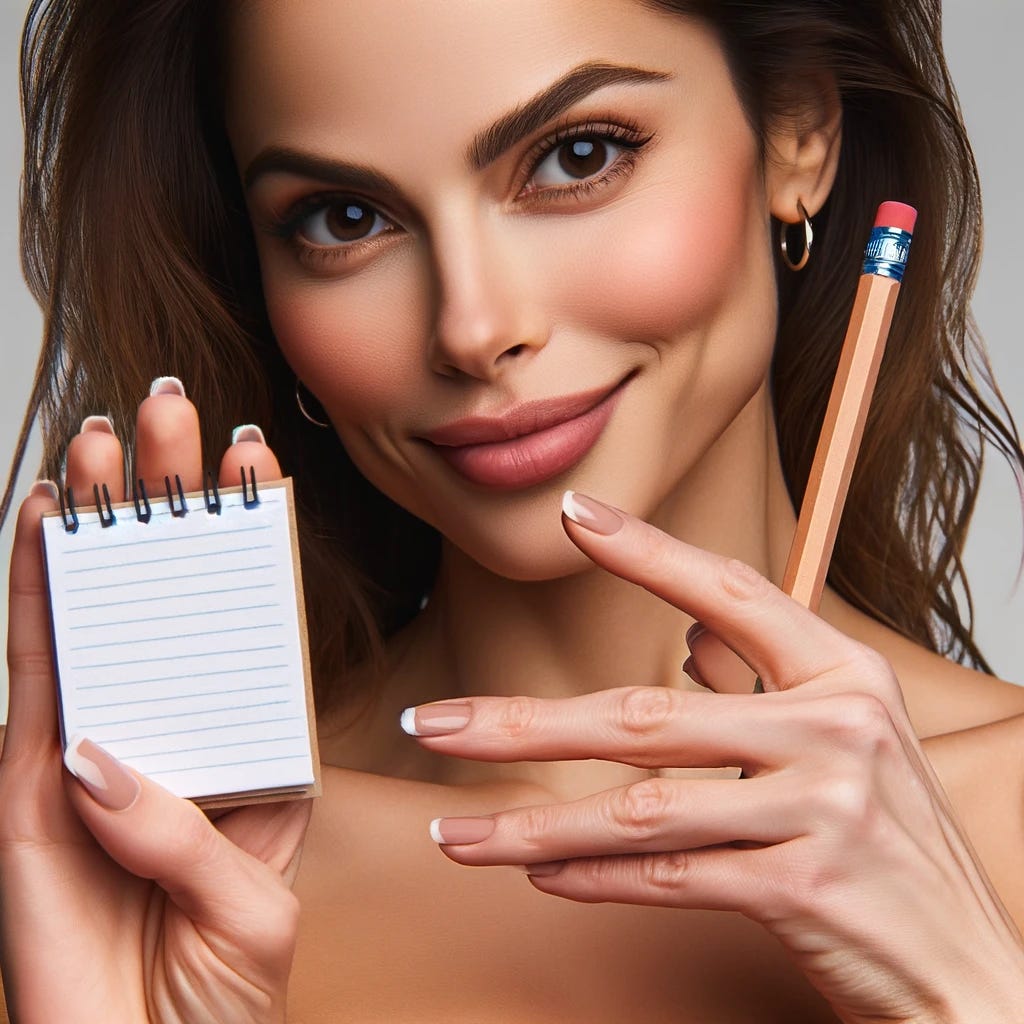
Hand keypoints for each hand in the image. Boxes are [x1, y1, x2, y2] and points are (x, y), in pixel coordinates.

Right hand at [0, 384, 310, 1023]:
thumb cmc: (211, 993)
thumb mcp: (252, 906)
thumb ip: (195, 832)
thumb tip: (109, 764)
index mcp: (242, 749)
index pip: (248, 622)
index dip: (249, 541)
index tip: (257, 461)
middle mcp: (170, 729)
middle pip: (173, 595)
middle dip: (171, 500)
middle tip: (172, 408)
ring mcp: (96, 744)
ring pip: (100, 609)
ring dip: (103, 522)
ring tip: (106, 435)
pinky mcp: (30, 783)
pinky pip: (36, 671)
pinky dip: (37, 596)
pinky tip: (47, 524)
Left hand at [405, 492, 1023, 1023]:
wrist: (972, 969)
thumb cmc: (898, 845)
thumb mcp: (855, 739)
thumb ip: (771, 682)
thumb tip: (696, 643)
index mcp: (843, 674)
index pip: (729, 590)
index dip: (647, 550)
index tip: (575, 515)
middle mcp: (835, 728)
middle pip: (644, 714)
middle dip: (523, 724)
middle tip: (436, 724)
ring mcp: (821, 808)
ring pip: (639, 808)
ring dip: (533, 825)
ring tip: (460, 830)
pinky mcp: (804, 889)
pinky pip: (668, 877)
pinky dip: (594, 877)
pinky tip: (540, 872)